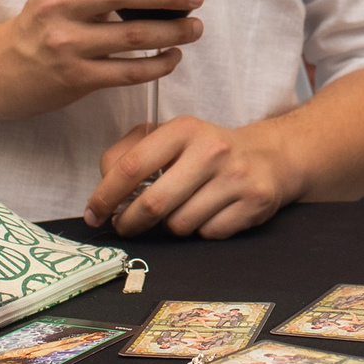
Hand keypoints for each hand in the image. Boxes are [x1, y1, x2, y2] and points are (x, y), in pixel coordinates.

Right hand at [0, 0, 204, 117]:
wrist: (3, 70)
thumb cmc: (48, 19)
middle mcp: (59, 6)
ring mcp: (66, 44)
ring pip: (131, 36)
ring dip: (172, 32)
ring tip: (196, 27)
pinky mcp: (76, 78)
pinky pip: (127, 72)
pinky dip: (158, 65)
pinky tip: (174, 56)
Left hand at [84, 116, 300, 238]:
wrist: (270, 156)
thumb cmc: (206, 151)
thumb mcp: (171, 138)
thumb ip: (130, 152)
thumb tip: (104, 187)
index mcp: (184, 129)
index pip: (131, 166)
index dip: (105, 195)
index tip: (93, 213)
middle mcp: (212, 150)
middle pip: (154, 203)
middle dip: (131, 222)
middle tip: (125, 226)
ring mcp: (236, 177)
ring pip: (180, 224)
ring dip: (171, 226)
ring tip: (180, 210)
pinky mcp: (254, 202)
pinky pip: (208, 234)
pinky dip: (202, 231)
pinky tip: (209, 213)